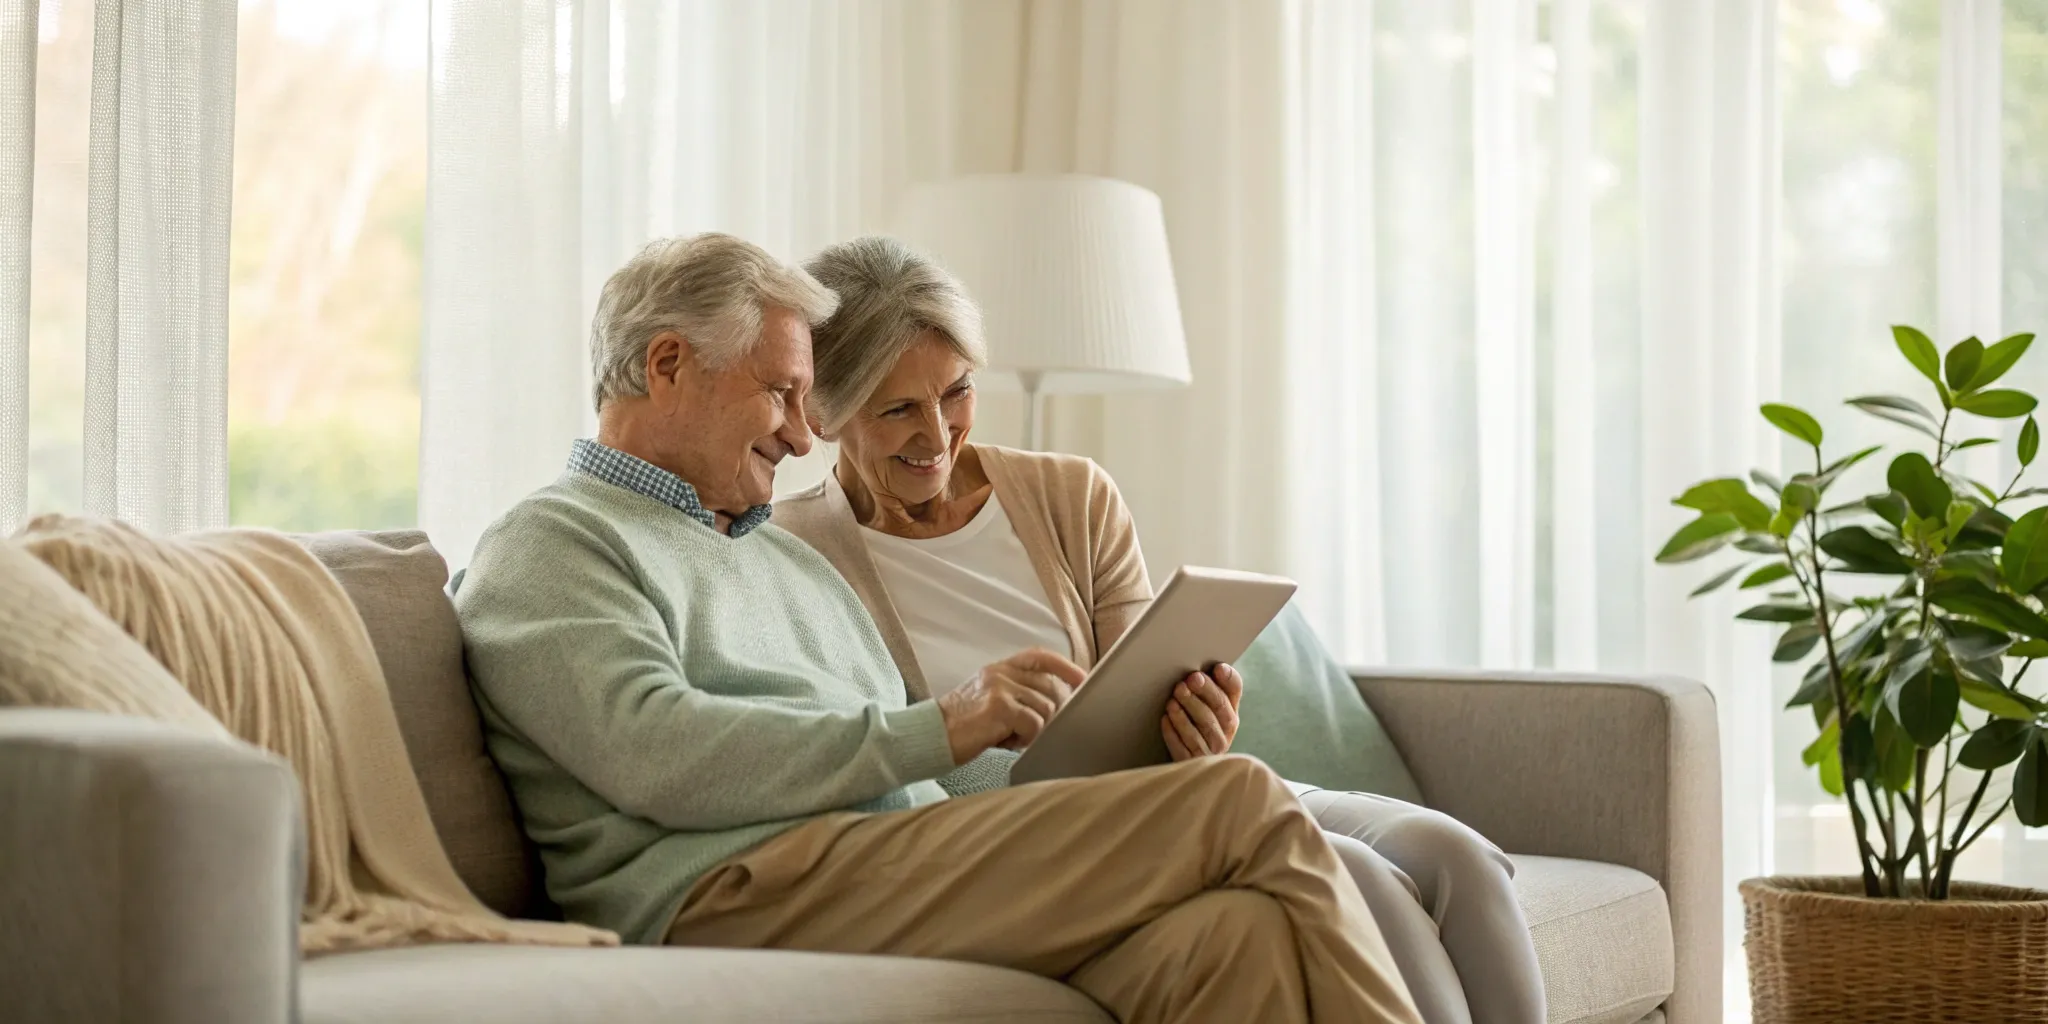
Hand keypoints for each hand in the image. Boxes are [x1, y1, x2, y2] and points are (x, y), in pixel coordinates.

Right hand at [935, 648, 1086, 763]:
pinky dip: (1027, 738)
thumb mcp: (989, 699)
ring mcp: (999, 688)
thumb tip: (1056, 705)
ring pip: (1045, 708)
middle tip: (1029, 731)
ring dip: (1035, 729)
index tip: (1082, 679)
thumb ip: (1017, 694)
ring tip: (1012, 737)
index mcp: (999, 668)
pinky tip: (1008, 742)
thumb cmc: (963, 725)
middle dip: (1050, 713)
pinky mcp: (998, 707)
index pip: (1039, 656)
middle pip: (1049, 687)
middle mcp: (1000, 673)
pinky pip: (1034, 723)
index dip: (1064, 666)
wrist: (930, 736)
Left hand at [1161, 663, 1242, 760]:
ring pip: (1203, 727)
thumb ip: (1204, 689)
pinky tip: (1165, 720)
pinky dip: (1174, 732)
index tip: (1217, 668)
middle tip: (1189, 680)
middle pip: (1219, 707)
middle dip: (1205, 692)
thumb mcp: (1203, 708)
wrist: (1185, 761)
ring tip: (1173, 700)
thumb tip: (1194, 669)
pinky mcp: (1195, 761)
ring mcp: (1212, 748)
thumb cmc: (1192, 726)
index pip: (1234, 690)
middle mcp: (1226, 730)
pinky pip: (1185, 746)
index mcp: (1230, 710)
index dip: (1229, 679)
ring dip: (1187, 712)